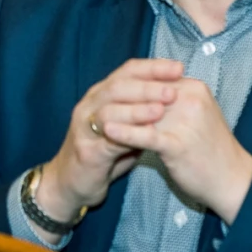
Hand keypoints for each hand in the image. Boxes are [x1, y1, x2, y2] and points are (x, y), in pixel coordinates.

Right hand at [35, 59, 180, 227]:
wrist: (72, 183)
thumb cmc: (104, 153)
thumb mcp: (126, 128)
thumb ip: (143, 112)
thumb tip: (176, 95)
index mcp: (102, 93)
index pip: (128, 71)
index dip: (153, 67)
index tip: (179, 67)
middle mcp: (90, 104)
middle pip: (118, 85)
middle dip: (147, 85)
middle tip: (172, 90)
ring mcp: (84, 126)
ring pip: (109, 109)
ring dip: (136, 108)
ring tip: (160, 110)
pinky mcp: (86, 151)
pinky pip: (107, 139)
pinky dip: (127, 135)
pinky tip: (146, 135)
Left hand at [103, 77, 251, 224]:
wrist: (233, 180)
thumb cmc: (212, 148)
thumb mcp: (198, 113)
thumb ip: (176, 99)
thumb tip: (150, 90)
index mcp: (194, 87)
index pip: (156, 76)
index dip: (131, 81)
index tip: (110, 85)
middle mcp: (190, 98)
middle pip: (147, 91)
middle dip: (121, 95)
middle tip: (99, 100)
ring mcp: (185, 120)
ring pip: (142, 111)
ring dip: (117, 112)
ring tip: (95, 113)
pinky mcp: (178, 143)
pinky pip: (145, 135)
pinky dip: (125, 132)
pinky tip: (108, 132)